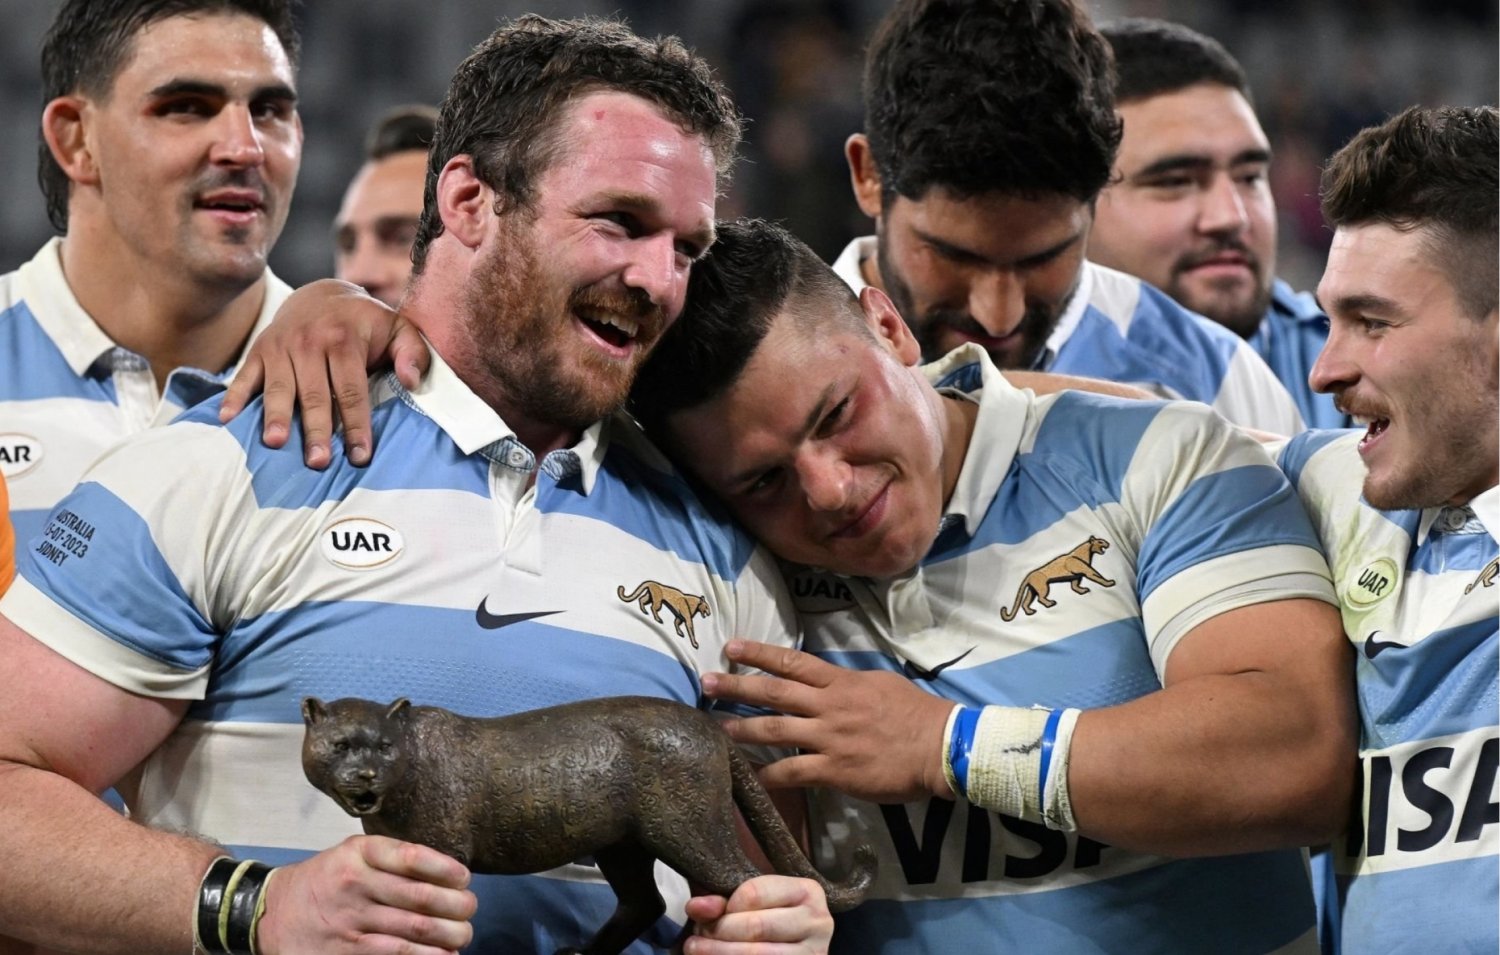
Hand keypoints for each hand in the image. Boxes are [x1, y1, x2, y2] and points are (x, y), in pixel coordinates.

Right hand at [219, 279, 428, 468]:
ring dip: (276, 417)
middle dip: (316, 429)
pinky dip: (235, 397)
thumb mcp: (398, 329)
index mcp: (344, 340)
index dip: (355, 424)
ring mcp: (280, 346)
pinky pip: (245, 376)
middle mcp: (309, 342)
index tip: (360, 455)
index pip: (351, 390)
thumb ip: (413, 353)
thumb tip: (411, 382)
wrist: (322, 294)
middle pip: (314, 394)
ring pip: (279, 388)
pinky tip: (227, 419)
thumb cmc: (366, 324)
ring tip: (275, 443)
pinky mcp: (259, 350)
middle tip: (318, 461)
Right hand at [254, 835, 475, 954]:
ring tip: (463, 935)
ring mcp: (351, 920)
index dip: (447, 869)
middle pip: (421, 897)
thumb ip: (392, 859)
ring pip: (414, 929)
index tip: (464, 878)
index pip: (413, 857)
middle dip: (457, 907)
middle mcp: (356, 884)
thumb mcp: (352, 854)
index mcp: (360, 853)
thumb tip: (446, 873)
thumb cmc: (325, 880)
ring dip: (449, 935)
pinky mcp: (346, 951)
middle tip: (470, 910)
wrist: (271, 912)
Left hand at [683, 875, 831, 954]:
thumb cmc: (769, 917)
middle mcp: (818, 922)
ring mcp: (814, 953)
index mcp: (807, 891)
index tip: (710, 914)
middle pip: (755, 926)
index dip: (725, 906)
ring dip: (717, 953)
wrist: (792, 946)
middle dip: (718, 932)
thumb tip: (695, 907)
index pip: (755, 893)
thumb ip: (723, 901)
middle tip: (697, 935)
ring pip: (756, 954)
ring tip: (697, 949)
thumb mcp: (751, 902)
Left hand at [702, 640, 955, 803]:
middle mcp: (829, 706)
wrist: (940, 746)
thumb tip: (826, 684)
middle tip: (706, 681)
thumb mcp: (880, 684)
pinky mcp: (834, 770)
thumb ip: (847, 685)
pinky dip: (768, 775)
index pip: (792, 661)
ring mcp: (829, 738)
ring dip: (741, 728)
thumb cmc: (915, 714)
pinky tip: (751, 777)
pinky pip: (792, 772)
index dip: (759, 653)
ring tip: (717, 727)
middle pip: (773, 691)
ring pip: (774, 730)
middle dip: (736, 685)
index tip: (731, 647)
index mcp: (841, 682)